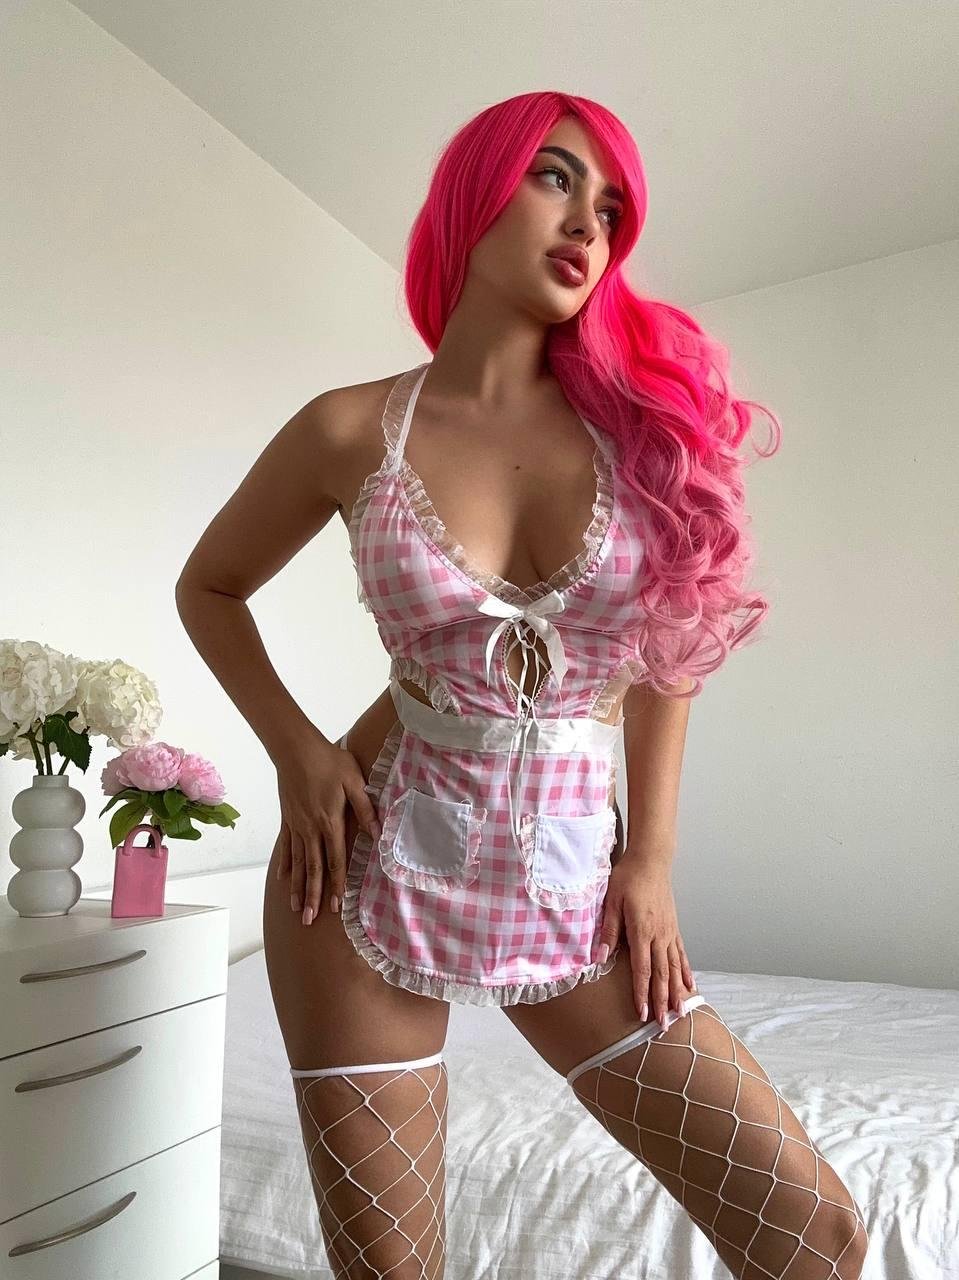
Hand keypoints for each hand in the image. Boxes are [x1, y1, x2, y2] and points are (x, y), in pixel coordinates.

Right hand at [272, 733, 381, 925]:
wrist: (295, 748)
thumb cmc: (328, 761)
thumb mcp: (353, 780)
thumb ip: (364, 807)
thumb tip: (377, 832)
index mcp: (330, 821)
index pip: (335, 860)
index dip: (337, 884)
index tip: (337, 907)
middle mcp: (310, 829)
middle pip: (313, 869)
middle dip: (314, 896)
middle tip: (310, 920)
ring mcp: (296, 825)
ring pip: (297, 863)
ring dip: (298, 888)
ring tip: (296, 909)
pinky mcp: (287, 818)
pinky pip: (286, 847)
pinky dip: (285, 865)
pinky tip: (283, 880)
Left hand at [595, 855, 697, 1027]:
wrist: (651, 860)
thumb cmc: (628, 878)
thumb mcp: (612, 901)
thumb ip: (609, 930)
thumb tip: (602, 957)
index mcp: (642, 931)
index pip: (642, 969)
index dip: (642, 993)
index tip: (642, 1014)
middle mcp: (659, 936)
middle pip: (662, 975)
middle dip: (662, 1002)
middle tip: (665, 1027)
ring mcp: (670, 933)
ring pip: (675, 968)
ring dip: (676, 993)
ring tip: (680, 1013)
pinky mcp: (674, 928)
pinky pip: (682, 954)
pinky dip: (686, 972)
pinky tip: (690, 986)